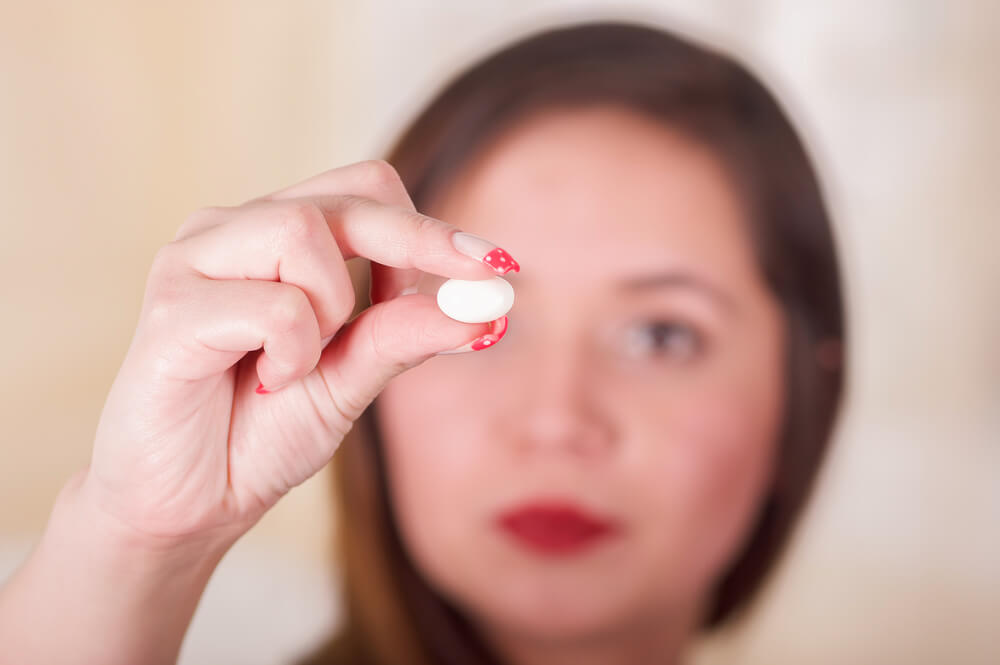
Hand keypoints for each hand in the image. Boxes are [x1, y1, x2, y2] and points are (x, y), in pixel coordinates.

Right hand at [84, 160, 508, 548]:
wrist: (189, 504)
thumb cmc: (262, 432)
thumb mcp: (352, 379)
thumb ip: (404, 334)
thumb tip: (488, 305)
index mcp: (274, 235)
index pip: (366, 192)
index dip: (433, 225)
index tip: (495, 266)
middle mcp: (233, 231)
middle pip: (348, 198)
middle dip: (421, 243)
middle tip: (480, 278)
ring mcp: (194, 260)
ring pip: (303, 232)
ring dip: (332, 308)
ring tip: (302, 365)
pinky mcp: (170, 308)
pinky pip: (273, 304)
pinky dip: (294, 350)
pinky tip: (269, 381)